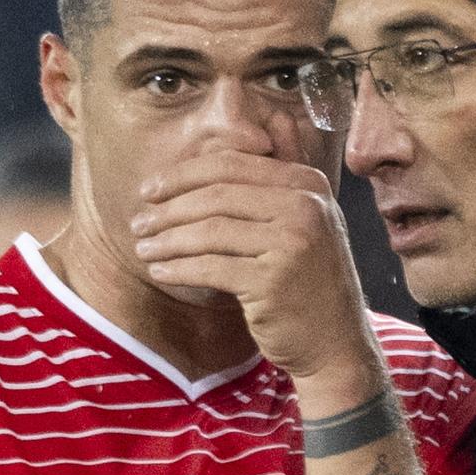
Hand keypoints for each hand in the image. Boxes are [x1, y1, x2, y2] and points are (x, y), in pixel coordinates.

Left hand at [131, 145, 379, 400]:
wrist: (336, 342)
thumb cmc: (309, 282)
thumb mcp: (303, 222)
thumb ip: (276, 180)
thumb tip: (252, 131)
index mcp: (308, 183)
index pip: (232, 165)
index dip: (183, 175)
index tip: (150, 190)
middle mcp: (306, 207)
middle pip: (217, 196)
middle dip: (169, 209)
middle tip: (139, 223)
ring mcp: (292, 243)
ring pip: (210, 231)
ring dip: (167, 240)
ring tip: (143, 249)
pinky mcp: (273, 282)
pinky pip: (211, 268)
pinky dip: (179, 269)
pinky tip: (160, 272)